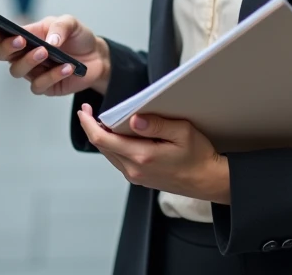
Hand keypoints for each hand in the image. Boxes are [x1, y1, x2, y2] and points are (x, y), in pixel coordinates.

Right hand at [0, 14, 110, 96]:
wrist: (97, 57)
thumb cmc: (77, 37)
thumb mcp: (70, 23)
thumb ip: (59, 27)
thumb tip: (49, 41)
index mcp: (25, 36)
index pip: (1, 34)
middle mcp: (24, 55)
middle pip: (1, 55)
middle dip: (7, 47)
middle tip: (21, 40)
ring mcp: (33, 72)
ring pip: (17, 71)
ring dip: (30, 61)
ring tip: (47, 52)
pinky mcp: (45, 86)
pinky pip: (39, 85)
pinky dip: (53, 75)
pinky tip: (67, 67)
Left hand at [76, 105, 230, 203]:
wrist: (208, 181)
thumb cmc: (198, 156)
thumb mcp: (182, 131)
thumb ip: (156, 124)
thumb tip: (133, 119)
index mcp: (142, 156)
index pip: (103, 139)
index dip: (88, 124)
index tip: (83, 110)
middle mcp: (134, 169)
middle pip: (102, 146)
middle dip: (91, 127)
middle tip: (88, 110)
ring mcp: (135, 176)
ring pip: (108, 154)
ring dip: (101, 137)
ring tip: (101, 120)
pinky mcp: (139, 178)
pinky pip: (118, 159)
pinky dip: (112, 145)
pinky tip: (118, 135)